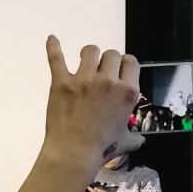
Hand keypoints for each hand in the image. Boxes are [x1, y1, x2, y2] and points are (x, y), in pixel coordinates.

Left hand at [2, 38, 142, 191]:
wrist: (74, 152)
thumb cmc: (102, 147)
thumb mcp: (126, 141)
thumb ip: (134, 137)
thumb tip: (140, 140)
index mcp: (127, 91)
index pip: (131, 62)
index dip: (124, 65)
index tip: (118, 72)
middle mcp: (108, 81)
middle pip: (111, 54)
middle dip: (107, 61)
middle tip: (101, 72)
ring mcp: (83, 79)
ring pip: (89, 51)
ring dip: (88, 55)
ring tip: (85, 63)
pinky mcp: (61, 82)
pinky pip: (57, 58)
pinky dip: (54, 47)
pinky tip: (52, 38)